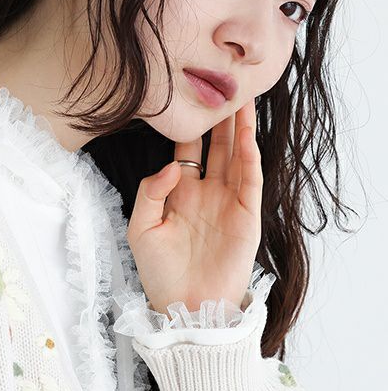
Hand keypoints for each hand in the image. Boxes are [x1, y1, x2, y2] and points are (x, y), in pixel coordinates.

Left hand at [126, 99, 262, 316]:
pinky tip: (247, 138)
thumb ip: (149, 193)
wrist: (185, 306)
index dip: (190, 127)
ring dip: (240, 130)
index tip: (189, 97)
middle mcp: (206, 193)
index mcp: (179, 194)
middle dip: (220, 118)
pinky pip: (250, 182)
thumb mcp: (141, 229)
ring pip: (236, 158)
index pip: (186, 151)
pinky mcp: (246, 217)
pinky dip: (250, 159)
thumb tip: (170, 166)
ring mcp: (228, 203)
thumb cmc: (160, 273)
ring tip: (242, 100)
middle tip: (224, 84)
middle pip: (216, 147)